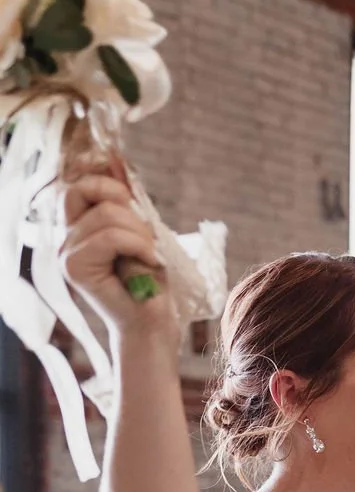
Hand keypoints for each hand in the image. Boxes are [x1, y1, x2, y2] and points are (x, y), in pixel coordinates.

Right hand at [61, 175, 173, 346]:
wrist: (151, 322)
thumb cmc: (150, 281)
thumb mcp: (141, 234)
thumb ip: (126, 207)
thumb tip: (117, 168)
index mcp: (79, 228)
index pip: (80, 185)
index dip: (110, 187)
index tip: (139, 213)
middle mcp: (66, 238)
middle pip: (90, 192)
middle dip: (130, 211)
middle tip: (150, 241)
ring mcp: (66, 253)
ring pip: (105, 216)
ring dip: (140, 233)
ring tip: (152, 256)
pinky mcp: (74, 268)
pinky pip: (109, 238)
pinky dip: (138, 245)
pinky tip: (151, 262)